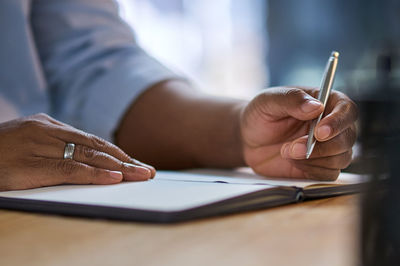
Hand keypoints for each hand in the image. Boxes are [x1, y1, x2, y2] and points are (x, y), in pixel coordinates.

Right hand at [0, 113, 154, 190]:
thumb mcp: (28, 143)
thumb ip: (55, 147)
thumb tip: (87, 160)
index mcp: (48, 125)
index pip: (92, 141)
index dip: (118, 153)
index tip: (137, 163)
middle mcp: (47, 130)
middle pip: (97, 147)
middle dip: (126, 160)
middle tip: (148, 171)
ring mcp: (39, 145)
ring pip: (89, 156)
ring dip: (120, 167)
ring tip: (141, 175)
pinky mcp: (29, 164)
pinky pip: (70, 169)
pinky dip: (95, 174)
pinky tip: (114, 178)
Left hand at [240, 87, 357, 179]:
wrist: (248, 139)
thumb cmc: (260, 114)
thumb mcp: (268, 101)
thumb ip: (291, 99)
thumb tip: (315, 106)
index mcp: (325, 102)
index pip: (347, 110)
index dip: (338, 122)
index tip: (319, 132)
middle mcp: (332, 125)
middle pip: (348, 138)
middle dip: (321, 146)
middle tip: (293, 147)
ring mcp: (328, 147)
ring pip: (342, 158)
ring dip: (314, 159)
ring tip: (287, 152)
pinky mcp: (320, 166)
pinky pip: (329, 174)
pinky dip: (311, 170)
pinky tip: (293, 161)